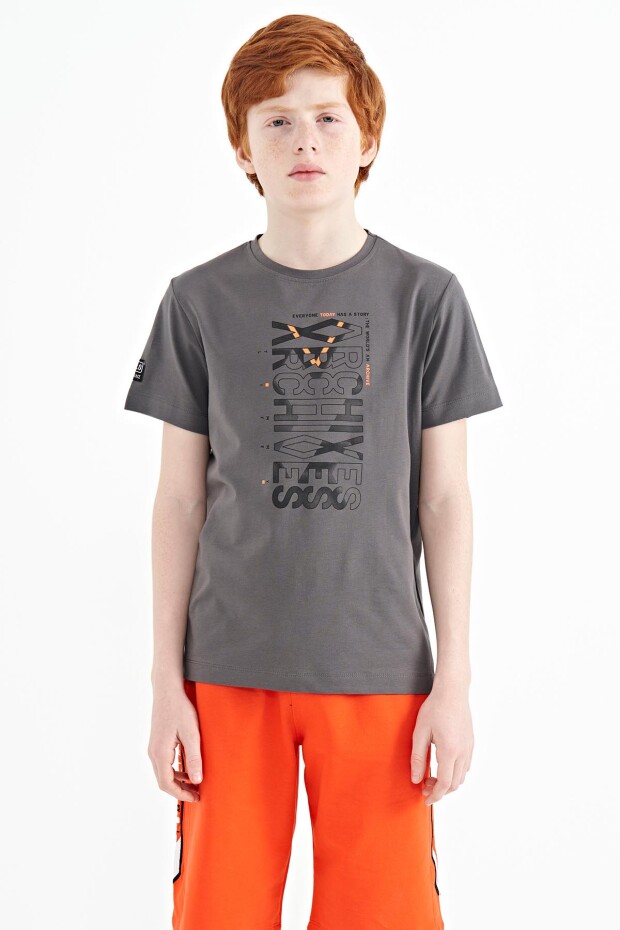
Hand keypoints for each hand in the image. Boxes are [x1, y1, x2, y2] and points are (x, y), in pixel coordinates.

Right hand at [148, 683, 202, 802]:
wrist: (167, 690)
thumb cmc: (179, 709)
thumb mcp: (191, 733)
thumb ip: (194, 757)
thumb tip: (197, 780)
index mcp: (160, 753)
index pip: (166, 784)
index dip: (180, 794)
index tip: (195, 798)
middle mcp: (153, 752)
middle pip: (163, 781)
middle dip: (180, 790)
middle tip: (197, 794)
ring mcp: (153, 747)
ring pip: (163, 773)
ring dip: (177, 781)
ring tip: (194, 784)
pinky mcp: (157, 743)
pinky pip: (164, 764)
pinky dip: (174, 771)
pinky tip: (187, 769)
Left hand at [410, 684, 472, 804]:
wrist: (452, 692)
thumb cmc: (434, 709)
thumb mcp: (420, 732)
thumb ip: (417, 758)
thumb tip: (415, 779)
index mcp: (449, 751)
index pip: (445, 784)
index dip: (435, 795)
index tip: (425, 800)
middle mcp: (463, 752)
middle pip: (455, 784)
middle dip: (440, 791)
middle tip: (424, 786)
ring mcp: (469, 748)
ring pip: (462, 777)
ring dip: (448, 783)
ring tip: (432, 776)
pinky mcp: (471, 743)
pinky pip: (465, 766)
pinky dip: (455, 773)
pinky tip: (443, 766)